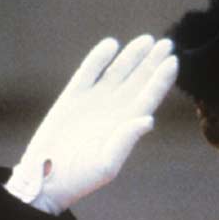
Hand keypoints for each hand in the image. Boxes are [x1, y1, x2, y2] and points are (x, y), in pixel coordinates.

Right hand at [6, 35, 176, 213]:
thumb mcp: (106, 164)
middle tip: (167, 44)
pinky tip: (112, 44)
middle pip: (139, 81)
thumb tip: (149, 120)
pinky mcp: (72, 98)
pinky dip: (99, 58)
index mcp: (127, 125)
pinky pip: (89, 72)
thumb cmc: (79, 178)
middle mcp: (115, 111)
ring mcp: (94, 102)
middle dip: (153, 62)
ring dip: (132, 56)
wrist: (46, 178)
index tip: (173, 60)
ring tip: (147, 40)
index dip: (162, 79)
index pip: (150, 97)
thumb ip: (126, 140)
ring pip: (118, 72)